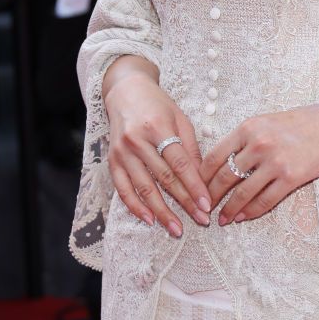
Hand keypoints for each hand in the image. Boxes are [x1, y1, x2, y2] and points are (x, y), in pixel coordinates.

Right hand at [104, 70, 210, 236]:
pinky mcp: (111, 161)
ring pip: (144, 188)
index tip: (207, 204)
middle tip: (200, 220)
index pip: (179, 163)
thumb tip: (202, 178)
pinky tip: (150, 219)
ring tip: (177, 229)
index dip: (194, 186)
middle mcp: (138, 141)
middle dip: (184, 202)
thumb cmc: (157, 104)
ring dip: (162, 211)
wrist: (125, 91)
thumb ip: (190, 147)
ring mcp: (122, 152)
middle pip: (164, 178)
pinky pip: (123, 189)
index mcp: (158, 127)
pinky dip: (135, 207)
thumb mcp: (179, 118)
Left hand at [199, 104, 318, 225]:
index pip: (214, 156)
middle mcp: (258, 143)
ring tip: (221, 219)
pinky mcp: (291, 177)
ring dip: (229, 209)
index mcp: (248, 127)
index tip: (194, 189)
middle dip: (210, 197)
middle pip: (224, 176)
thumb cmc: (297, 124)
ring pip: (242, 192)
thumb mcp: (264, 122)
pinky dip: (251, 212)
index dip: (201, 177)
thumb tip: (219, 163)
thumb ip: (243, 140)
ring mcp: (275, 161)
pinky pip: (265, 200)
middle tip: (202, 209)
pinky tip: (242, 217)